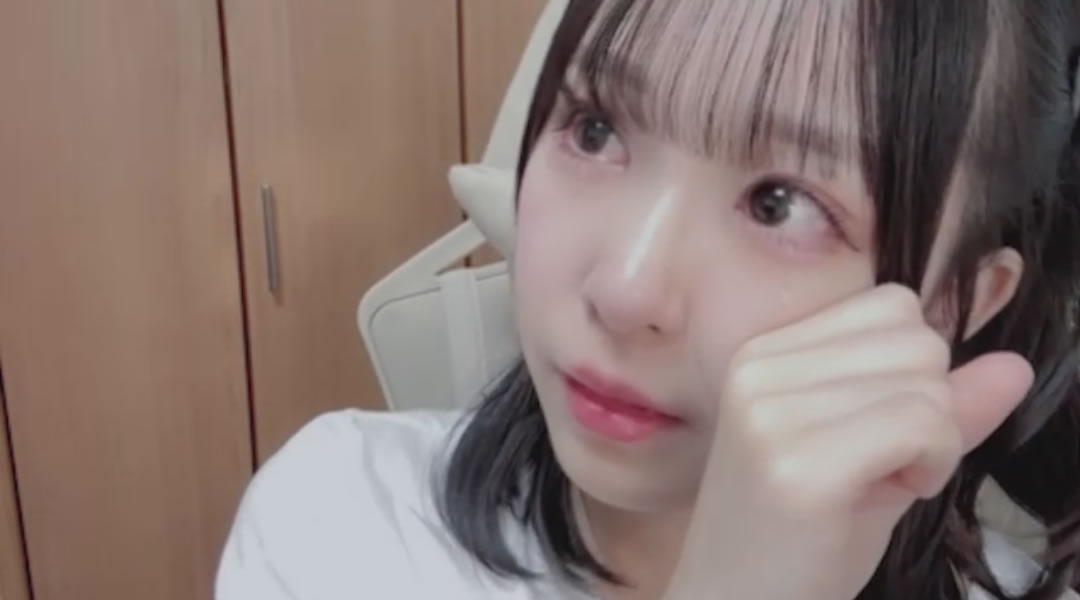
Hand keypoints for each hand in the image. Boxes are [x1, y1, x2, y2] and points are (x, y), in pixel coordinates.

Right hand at [663, 284, 1033, 599]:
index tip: (873, 433)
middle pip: (918, 339)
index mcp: (763, 353)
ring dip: (934, 442)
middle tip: (877, 467)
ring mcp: (774, 413)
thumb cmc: (798, 538)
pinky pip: (925, 425)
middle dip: (929, 406)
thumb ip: (939, 404)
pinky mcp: (801, 464)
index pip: (892, 305)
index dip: (912, 373)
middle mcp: (759, 368)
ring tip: (876, 483)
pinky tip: (889, 496)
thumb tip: (1014, 365)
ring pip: (928, 382)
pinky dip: (933, 465)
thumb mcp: (872, 456)